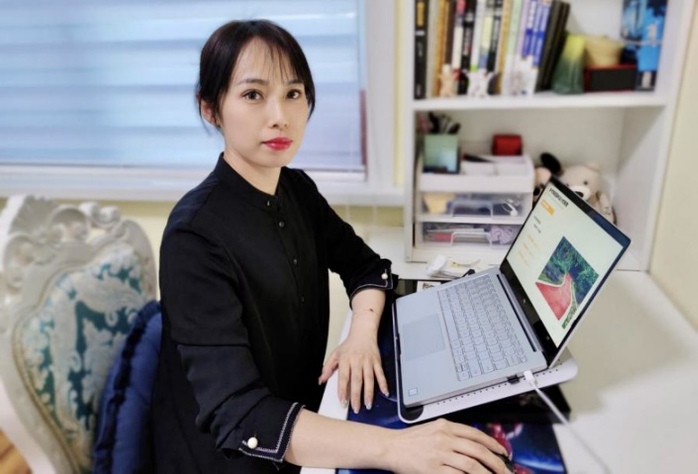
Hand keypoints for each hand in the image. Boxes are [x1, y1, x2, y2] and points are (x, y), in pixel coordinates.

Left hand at [318, 311, 387, 413]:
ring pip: (369, 379)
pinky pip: (381, 374)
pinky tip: (385, 392)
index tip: (342, 401)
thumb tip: (321, 380)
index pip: (343, 377)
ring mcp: (368, 362)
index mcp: (345, 360)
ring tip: (368, 404)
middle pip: (357, 380)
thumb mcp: (335, 354)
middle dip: (356, 395)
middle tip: (355, 408)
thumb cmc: (348, 345)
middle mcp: (357, 361)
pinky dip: (383, 383)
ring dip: (369, 392)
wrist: (363, 332)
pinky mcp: (377, 361)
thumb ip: (328, 368)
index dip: (343, 390)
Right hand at [387, 419, 511, 473]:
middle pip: (478, 450)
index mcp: (446, 426)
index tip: (502, 452)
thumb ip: (452, 433)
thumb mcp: (433, 429)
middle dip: (496, 462)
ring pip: (471, 464)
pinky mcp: (433, 469)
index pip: (476, 434)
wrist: (391, 447)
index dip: (493, 444)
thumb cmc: (410, 440)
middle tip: (505, 470)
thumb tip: (474, 443)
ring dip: (486, 473)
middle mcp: (444, 438)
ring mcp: (439, 454)